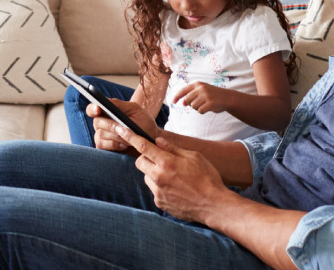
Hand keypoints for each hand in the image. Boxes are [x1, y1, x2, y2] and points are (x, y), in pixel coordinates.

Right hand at [87, 99, 160, 153]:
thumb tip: (106, 102)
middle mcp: (101, 123)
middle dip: (110, 125)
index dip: (92, 108)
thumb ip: (119, 104)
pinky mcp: (104, 148)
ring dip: (115, 136)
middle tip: (122, 128)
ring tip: (127, 138)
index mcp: (106, 111)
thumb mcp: (134, 109)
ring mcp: (101, 136)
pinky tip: (124, 145)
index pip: (92, 109)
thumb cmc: (143, 122)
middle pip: (97, 122)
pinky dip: (114, 145)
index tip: (98, 108)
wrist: (150, 139)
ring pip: (100, 134)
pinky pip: (102, 145)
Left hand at [114, 122, 229, 222]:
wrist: (214, 205)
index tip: (118, 128)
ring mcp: (158, 191)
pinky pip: (153, 190)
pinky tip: (175, 188)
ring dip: (153, 173)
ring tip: (173, 177)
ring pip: (146, 177)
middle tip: (161, 160)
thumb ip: (173, 148)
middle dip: (146, 158)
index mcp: (167, 162)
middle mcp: (158, 177)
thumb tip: (158, 141)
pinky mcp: (159, 203)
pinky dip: (160, 187)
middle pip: (140, 162)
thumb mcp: (194, 157)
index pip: (142, 146)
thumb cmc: (207, 178)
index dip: (129, 136)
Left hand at [172, 82, 232, 113]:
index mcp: (197, 84)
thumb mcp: (201, 92)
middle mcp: (201, 88)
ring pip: (193, 106)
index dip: (177, 96)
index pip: (183, 90)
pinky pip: (200, 110)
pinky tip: (208, 108)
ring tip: (205, 104)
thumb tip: (182, 102)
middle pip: (187, 100)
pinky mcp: (210, 102)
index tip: (173, 102)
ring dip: (198, 108)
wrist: (227, 98)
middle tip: (199, 104)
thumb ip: (191, 96)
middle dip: (190, 104)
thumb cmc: (212, 95)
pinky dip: (203, 111)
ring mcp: (206, 95)